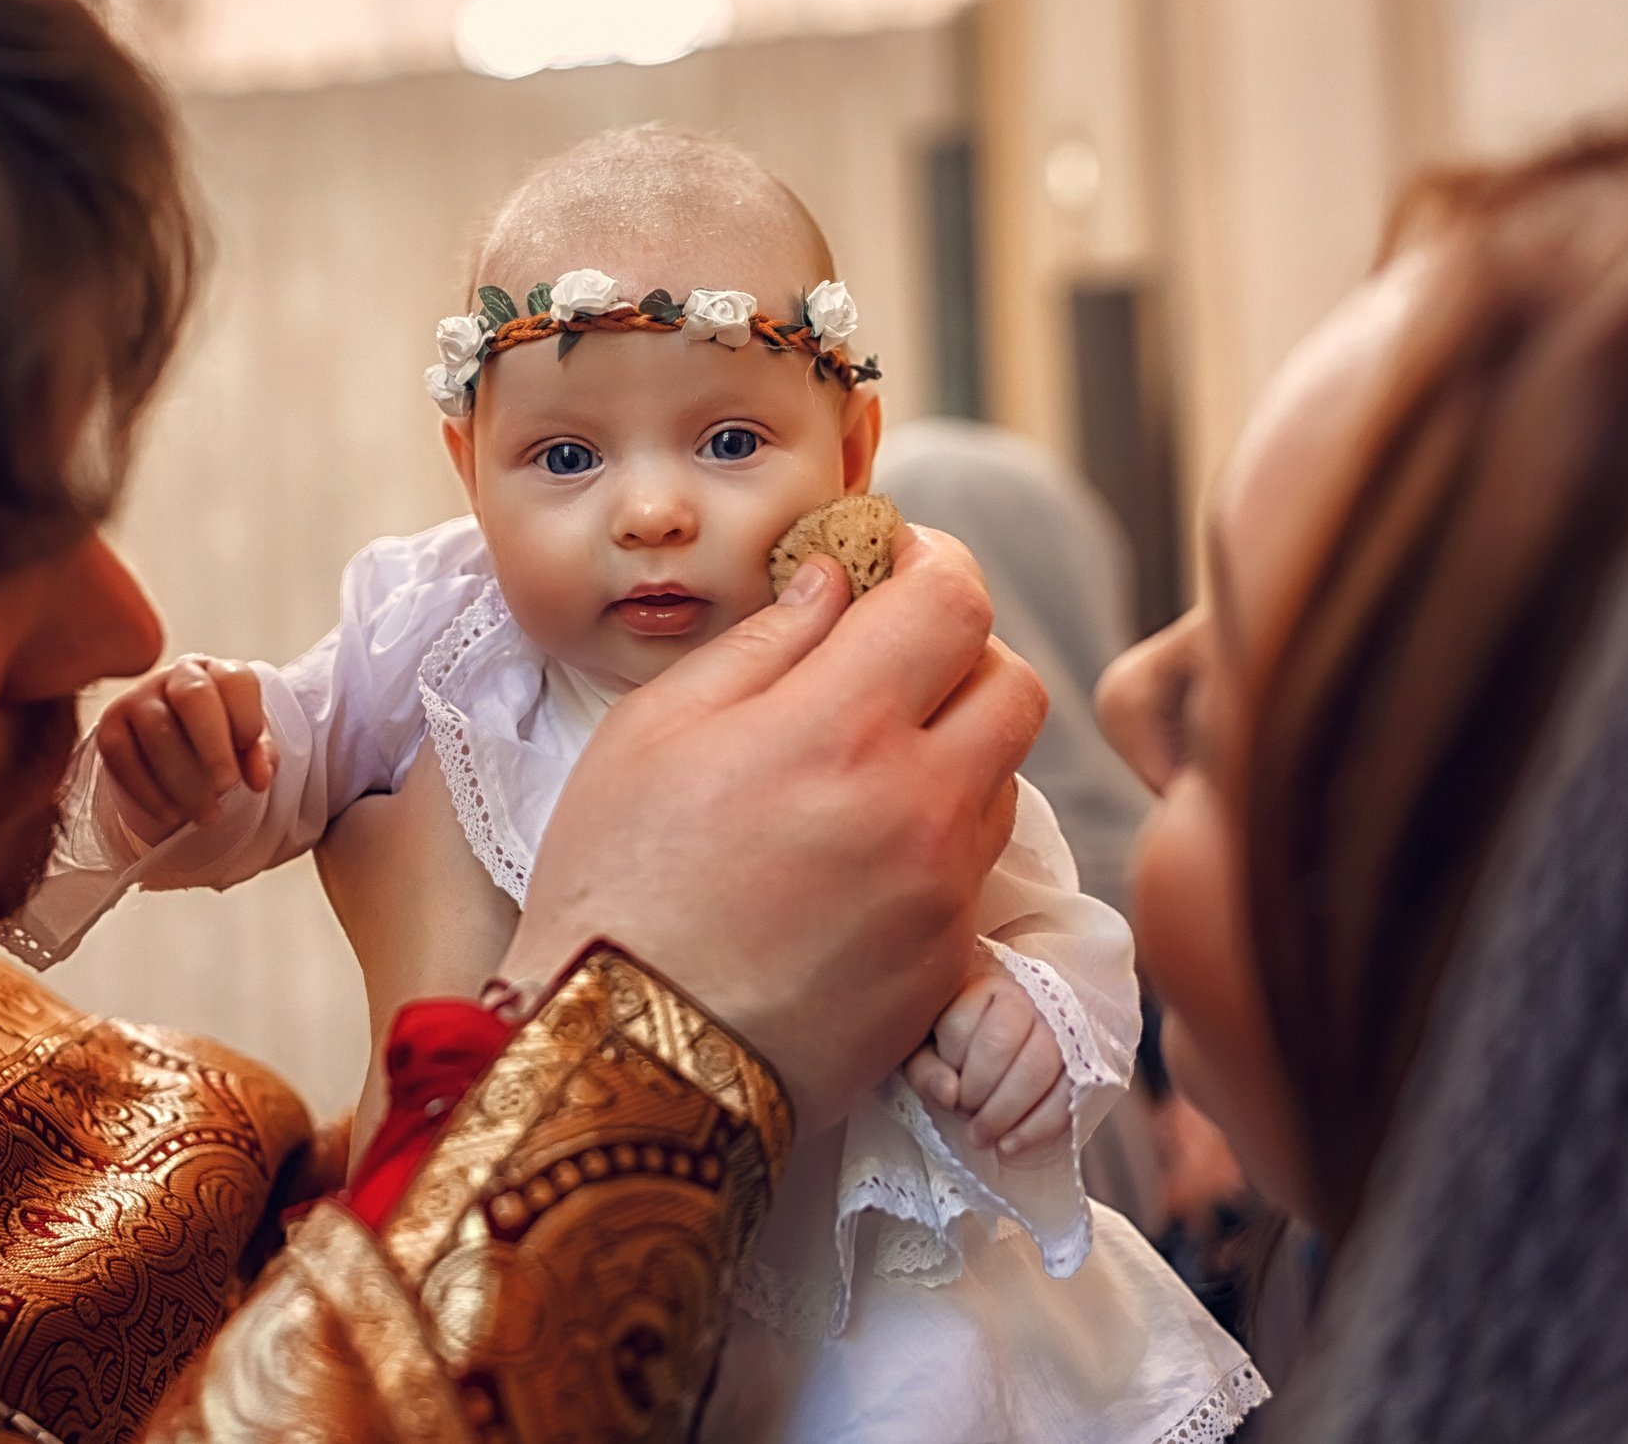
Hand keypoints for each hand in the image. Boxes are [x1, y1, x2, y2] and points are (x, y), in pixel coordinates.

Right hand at [92, 654, 274, 845]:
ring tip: (207, 815)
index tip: (250, 750)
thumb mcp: (244, 745)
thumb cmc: (218, 741)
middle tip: (227, 786)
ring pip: (158, 731)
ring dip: (186, 781)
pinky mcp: (109, 729)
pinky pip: (124, 760)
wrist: (171, 751)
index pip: (235, 679)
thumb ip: (259, 756)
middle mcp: (176, 676)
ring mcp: (137, 699)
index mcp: (217, 673)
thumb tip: (260, 778)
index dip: (246, 716)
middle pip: (194, 696)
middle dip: (214, 746)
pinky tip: (172, 815)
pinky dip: (151, 794)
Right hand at [505, 526, 1047, 1133]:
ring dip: (952, 750)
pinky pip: (973, 871)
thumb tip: (831, 583)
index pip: (955, 599)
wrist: (630, 1062)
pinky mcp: (949, 967)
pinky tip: (854, 861)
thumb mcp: (652, 732)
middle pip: (1012, 683)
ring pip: (1000, 778)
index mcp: (841, 727)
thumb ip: (760, 643)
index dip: (932, 564)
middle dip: (959, 655)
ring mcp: (944, 891)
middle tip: (887, 666)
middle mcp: (918, 803)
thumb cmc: (615, 886)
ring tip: (858, 772)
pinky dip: (933, 843)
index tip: (891, 567)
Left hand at [905, 962, 1073, 1161]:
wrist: (993, 1053)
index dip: (949, 1065)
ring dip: (1005, 1112)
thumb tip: (949, 1094)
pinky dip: (1036, 1128)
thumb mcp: (924, 1053)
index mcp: (979, 984)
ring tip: (979, 1137)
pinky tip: (1008, 1146)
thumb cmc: (952, 1049)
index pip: (961, 1025)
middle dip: (976, 1091)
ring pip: (1039, 1066)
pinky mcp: (1080, 1064)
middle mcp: (1024, 996)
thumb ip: (926, 1071)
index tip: (944, 1086)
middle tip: (962, 1115)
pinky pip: (1067, 1096)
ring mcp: (1057, 1028)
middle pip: (1002, 1044)